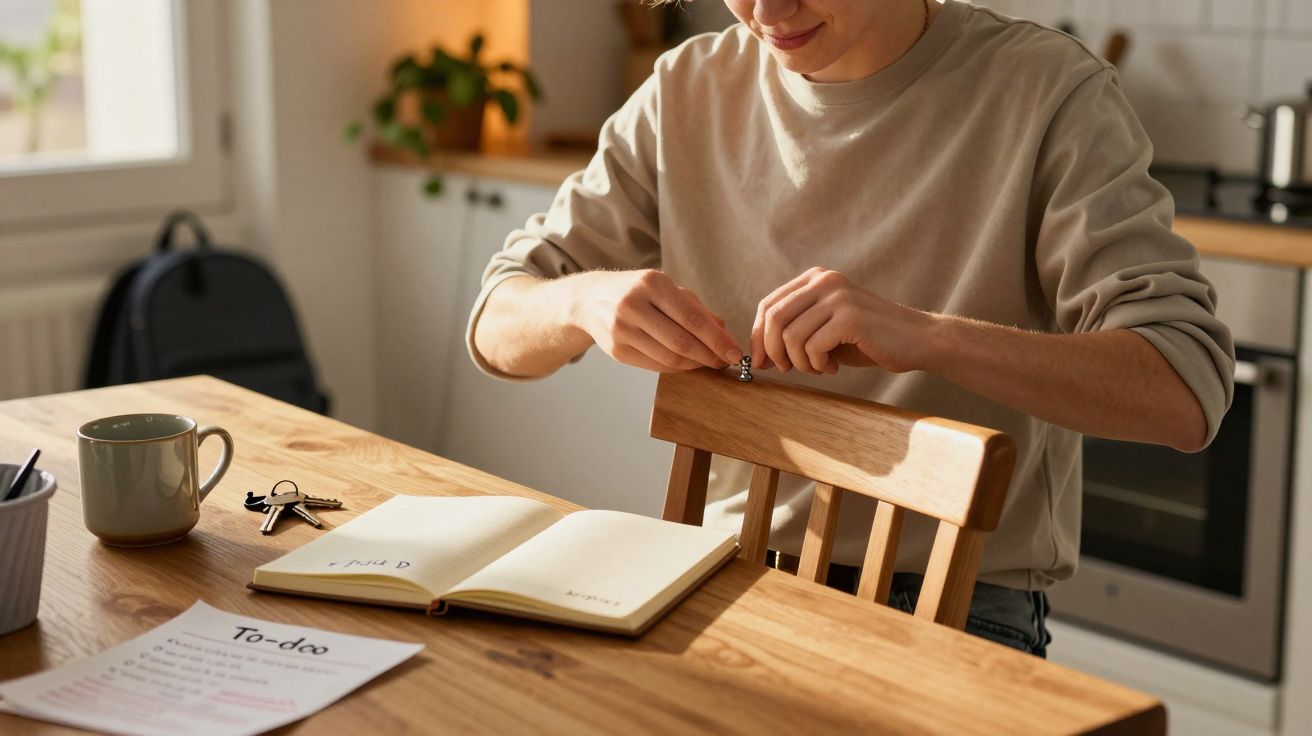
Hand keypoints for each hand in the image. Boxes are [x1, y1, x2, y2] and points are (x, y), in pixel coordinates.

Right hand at [572, 270, 742, 372]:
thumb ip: (696, 308)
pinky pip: (655, 366)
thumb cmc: (638, 292)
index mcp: (652, 284)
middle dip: (709, 356)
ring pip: (668, 359)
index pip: (692, 319)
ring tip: (708, 363)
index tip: (736, 353)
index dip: (717, 340)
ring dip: (695, 365)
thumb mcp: (666, 288)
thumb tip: (724, 330)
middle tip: (726, 362)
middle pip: (681, 343)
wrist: (591, 299)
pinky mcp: (616, 350)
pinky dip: (677, 368)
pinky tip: (687, 364)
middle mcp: (633, 305)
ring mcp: (621, 329)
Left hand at [750, 267, 934, 374]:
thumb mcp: (825, 332)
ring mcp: (838, 296)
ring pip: (790, 335)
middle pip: (773, 318)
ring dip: (799, 362)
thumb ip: (793, 336)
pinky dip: (816, 364)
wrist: (917, 340)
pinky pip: (812, 347)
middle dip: (772, 351)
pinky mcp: (850, 317)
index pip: (768, 305)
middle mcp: (824, 281)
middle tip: (788, 369)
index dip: (757, 336)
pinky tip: (832, 367)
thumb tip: (757, 358)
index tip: (760, 361)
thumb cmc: (869, 339)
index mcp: (815, 279)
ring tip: (818, 368)